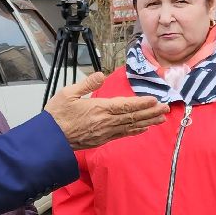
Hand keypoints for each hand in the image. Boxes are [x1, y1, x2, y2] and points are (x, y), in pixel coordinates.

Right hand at [46, 72, 165, 149]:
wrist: (50, 139)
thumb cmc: (57, 115)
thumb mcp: (67, 93)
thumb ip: (86, 83)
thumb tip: (101, 74)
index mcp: (98, 109)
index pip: (125, 105)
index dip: (142, 103)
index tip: (155, 100)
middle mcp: (105, 122)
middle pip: (133, 117)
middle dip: (151, 112)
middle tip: (166, 108)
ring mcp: (105, 132)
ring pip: (131, 127)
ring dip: (147, 121)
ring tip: (161, 118)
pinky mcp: (102, 140)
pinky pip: (123, 134)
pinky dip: (135, 131)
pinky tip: (144, 128)